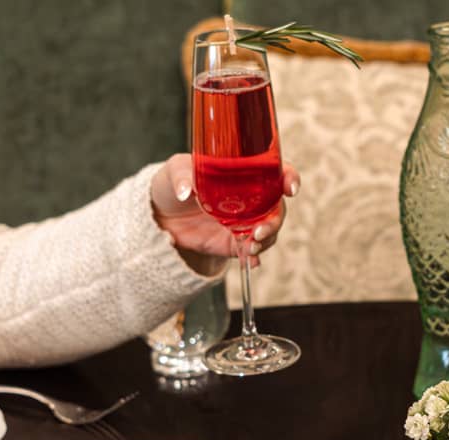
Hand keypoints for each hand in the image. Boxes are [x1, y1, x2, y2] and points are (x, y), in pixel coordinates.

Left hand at [149, 154, 300, 273]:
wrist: (159, 215)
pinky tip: (249, 261)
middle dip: (275, 221)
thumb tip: (186, 191)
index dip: (289, 178)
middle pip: (277, 208)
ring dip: (265, 241)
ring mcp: (244, 222)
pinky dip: (254, 257)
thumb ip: (181, 175)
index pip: (276, 173)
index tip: (290, 188)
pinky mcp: (234, 242)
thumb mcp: (175, 169)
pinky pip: (252, 251)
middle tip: (259, 231)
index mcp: (244, 174)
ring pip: (269, 231)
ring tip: (249, 247)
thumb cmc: (173, 183)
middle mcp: (250, 198)